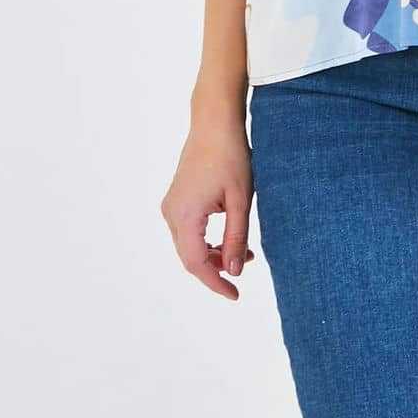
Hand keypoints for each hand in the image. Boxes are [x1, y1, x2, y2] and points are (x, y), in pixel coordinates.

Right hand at [160, 108, 255, 299]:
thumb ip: (236, 237)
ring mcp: (172, 205)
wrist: (214, 123)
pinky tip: (230, 235)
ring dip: (215, 253)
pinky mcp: (178, 199)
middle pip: (190, 256)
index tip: (235, 294)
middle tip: (245, 268)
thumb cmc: (231, 156)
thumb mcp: (240, 200)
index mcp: (184, 216)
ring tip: (245, 252)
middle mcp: (171, 213)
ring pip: (190, 244)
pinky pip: (190, 230)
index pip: (196, 263)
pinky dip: (208, 238)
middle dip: (217, 268)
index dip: (215, 283)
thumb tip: (235, 271)